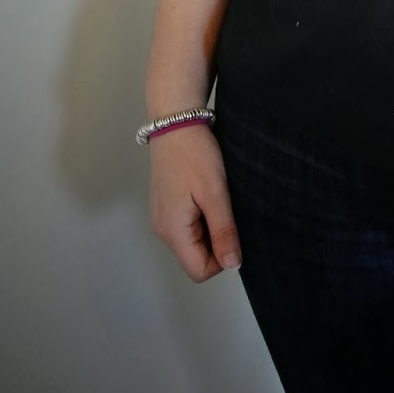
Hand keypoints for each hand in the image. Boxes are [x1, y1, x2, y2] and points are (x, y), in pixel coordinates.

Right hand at [147, 126, 242, 280]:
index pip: (199, 271)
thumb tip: (233, 265)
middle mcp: (161, 230)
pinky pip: (186, 225)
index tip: (232, 228)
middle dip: (216, 241)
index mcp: (172, 231)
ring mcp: (161, 218)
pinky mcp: (164, 205)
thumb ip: (224, 231)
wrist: (175, 121)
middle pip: (195, 258)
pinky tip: (206, 192)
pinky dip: (200, 217)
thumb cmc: (195, 154)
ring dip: (209, 227)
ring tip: (216, 198)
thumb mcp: (215, 193)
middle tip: (226, 209)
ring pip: (191, 241)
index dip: (222, 258)